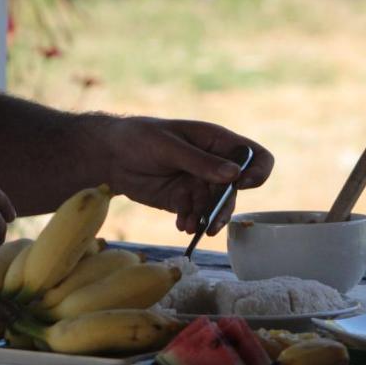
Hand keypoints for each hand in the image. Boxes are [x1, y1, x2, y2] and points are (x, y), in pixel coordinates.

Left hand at [99, 117, 272, 233]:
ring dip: (208, 218)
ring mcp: (200, 184)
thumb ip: (200, 162)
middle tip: (212, 222)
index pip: (254, 155)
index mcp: (217, 142)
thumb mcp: (169, 146)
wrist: (109, 156)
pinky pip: (197, 215)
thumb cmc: (139, 138)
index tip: (242, 184)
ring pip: (217, 207)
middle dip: (225, 207)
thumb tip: (235, 174)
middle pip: (236, 189)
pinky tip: (181, 225)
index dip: (256, 171)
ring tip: (192, 226)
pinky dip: (192, 222)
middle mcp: (214, 164)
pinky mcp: (184, 200)